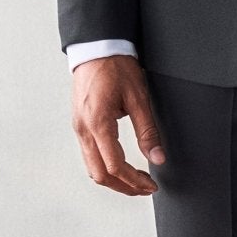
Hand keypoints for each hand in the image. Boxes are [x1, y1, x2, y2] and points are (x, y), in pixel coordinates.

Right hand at [72, 54, 164, 194]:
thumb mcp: (138, 98)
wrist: (97, 48)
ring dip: (114, 179)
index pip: (115, 165)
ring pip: (92, 167)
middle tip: (145, 188)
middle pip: (99, 174)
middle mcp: (83, 129)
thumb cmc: (116, 67)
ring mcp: (78, 127)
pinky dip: (105, 167)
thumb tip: (158, 157)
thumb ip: (148, 131)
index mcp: (98, 123)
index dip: (134, 181)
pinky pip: (89, 155)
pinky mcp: (79, 124)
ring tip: (136, 180)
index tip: (151, 185)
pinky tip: (121, 166)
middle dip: (123, 187)